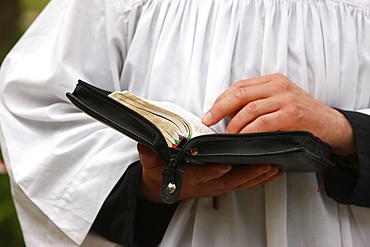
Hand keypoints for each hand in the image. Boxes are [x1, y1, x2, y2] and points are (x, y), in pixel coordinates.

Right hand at [137, 143, 281, 202]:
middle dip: (248, 174)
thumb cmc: (157, 174)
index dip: (213, 171)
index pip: (202, 175)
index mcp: (188, 178)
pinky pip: (241, 184)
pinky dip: (256, 179)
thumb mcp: (150, 162)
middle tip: (265, 165)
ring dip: (256, 177)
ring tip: (273, 168)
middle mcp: (205, 184)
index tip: (225, 165)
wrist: (160, 188)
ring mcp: (214, 186)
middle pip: (229, 181)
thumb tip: (146, 142)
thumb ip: (149, 153)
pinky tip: (269, 173)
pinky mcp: (220, 185)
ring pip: (238, 184)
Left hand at [202, 73, 355, 154]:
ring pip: (249, 109)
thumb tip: (228, 114)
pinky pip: (263, 123)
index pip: (239, 86)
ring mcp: (285, 99)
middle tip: (209, 121)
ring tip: (226, 135)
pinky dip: (248, 131)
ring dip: (234, 124)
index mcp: (272, 81)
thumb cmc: (301, 115)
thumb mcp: (278, 101)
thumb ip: (257, 102)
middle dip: (219, 108)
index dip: (221, 100)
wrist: (330, 124)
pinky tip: (242, 138)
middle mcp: (278, 86)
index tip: (210, 112)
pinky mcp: (292, 114)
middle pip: (240, 94)